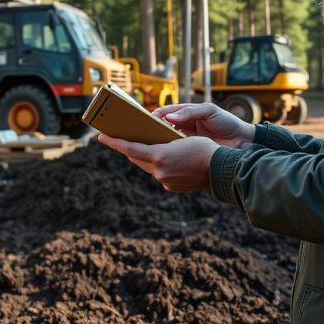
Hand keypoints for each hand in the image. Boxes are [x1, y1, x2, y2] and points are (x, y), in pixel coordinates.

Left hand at [97, 134, 219, 191]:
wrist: (221, 169)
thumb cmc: (204, 148)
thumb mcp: (181, 139)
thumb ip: (163, 145)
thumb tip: (153, 149)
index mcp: (159, 156)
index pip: (129, 148)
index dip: (114, 142)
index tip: (101, 137)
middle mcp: (159, 171)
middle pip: (137, 158)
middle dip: (129, 149)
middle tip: (119, 139)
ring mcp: (165, 181)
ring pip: (149, 167)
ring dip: (146, 158)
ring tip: (144, 148)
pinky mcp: (172, 187)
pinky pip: (160, 174)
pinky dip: (159, 166)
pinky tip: (164, 160)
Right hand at [152, 102, 254, 147]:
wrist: (243, 141)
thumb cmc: (228, 123)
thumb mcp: (210, 111)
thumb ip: (190, 112)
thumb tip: (169, 117)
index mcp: (186, 113)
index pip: (165, 112)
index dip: (155, 115)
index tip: (147, 120)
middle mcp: (183, 126)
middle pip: (161, 126)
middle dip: (151, 128)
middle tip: (140, 132)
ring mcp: (185, 140)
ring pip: (165, 140)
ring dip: (156, 142)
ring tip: (147, 144)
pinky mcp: (189, 152)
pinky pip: (174, 152)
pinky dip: (167, 152)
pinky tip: (161, 155)